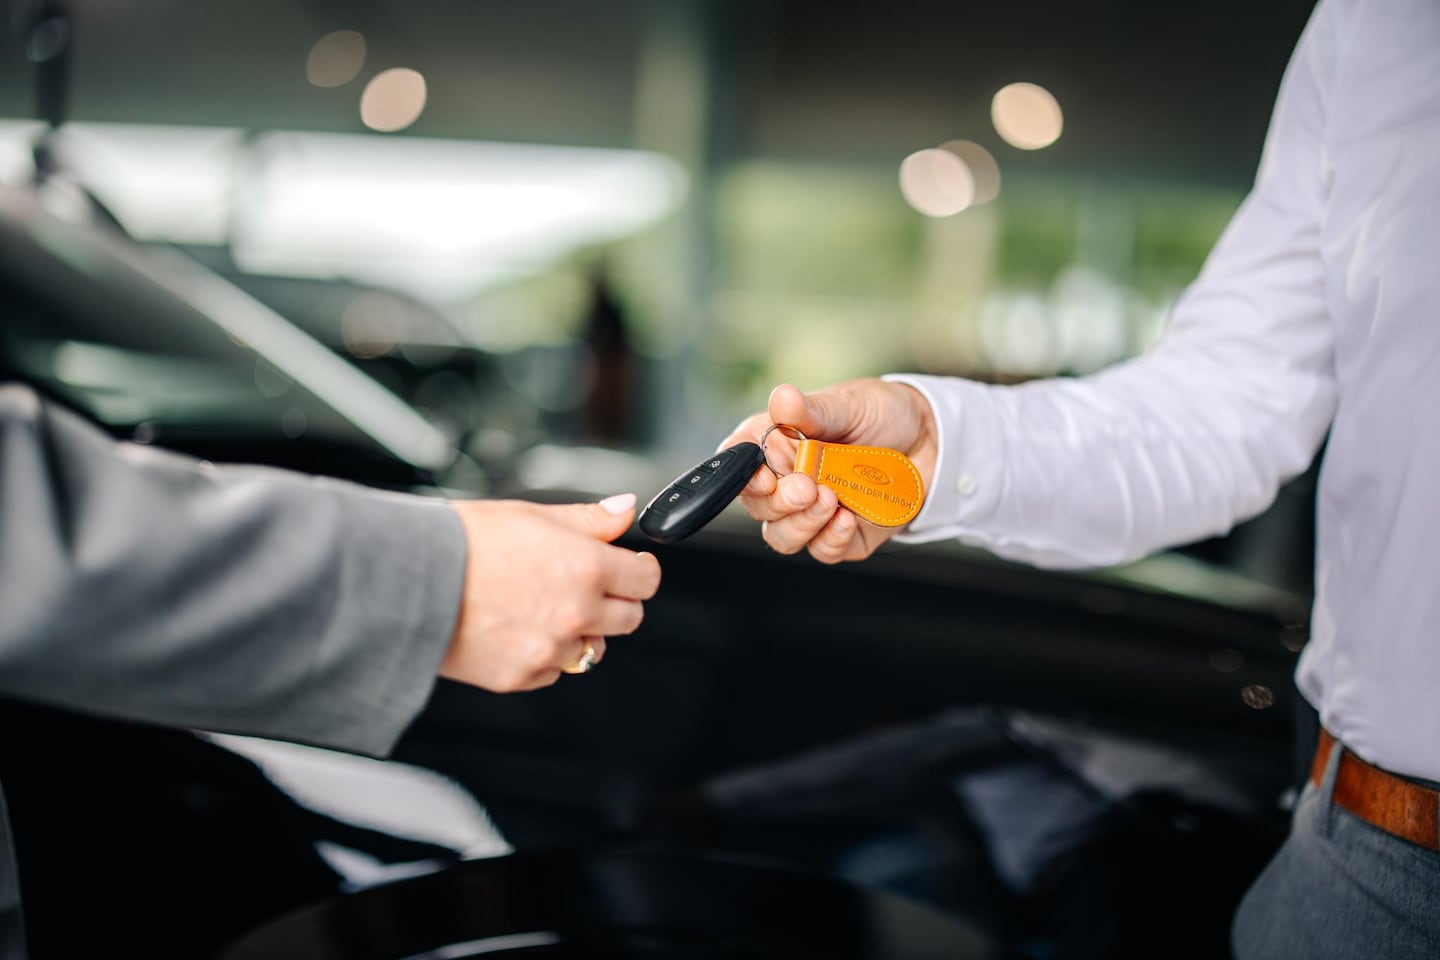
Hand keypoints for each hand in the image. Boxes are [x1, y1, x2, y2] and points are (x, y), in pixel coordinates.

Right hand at [441, 494, 660, 690]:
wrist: (407, 583)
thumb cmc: (461, 542)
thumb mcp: (531, 514)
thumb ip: (589, 518)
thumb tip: (626, 509)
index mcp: (585, 567)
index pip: (646, 580)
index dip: (639, 570)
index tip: (631, 566)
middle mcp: (576, 612)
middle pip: (630, 618)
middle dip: (616, 601)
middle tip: (586, 586)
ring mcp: (551, 649)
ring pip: (593, 650)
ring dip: (581, 632)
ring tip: (542, 608)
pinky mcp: (523, 677)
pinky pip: (553, 671)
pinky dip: (544, 655)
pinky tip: (517, 629)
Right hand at [722, 381, 937, 563]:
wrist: (930, 439)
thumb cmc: (881, 415)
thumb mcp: (847, 404)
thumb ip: (812, 410)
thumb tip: (781, 399)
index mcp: (776, 443)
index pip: (738, 463)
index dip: (742, 475)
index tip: (763, 474)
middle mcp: (787, 482)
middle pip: (758, 506)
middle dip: (778, 501)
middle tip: (806, 486)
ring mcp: (811, 513)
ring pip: (783, 536)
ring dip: (801, 522)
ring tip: (830, 499)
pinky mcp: (839, 537)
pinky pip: (822, 550)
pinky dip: (830, 538)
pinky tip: (846, 517)